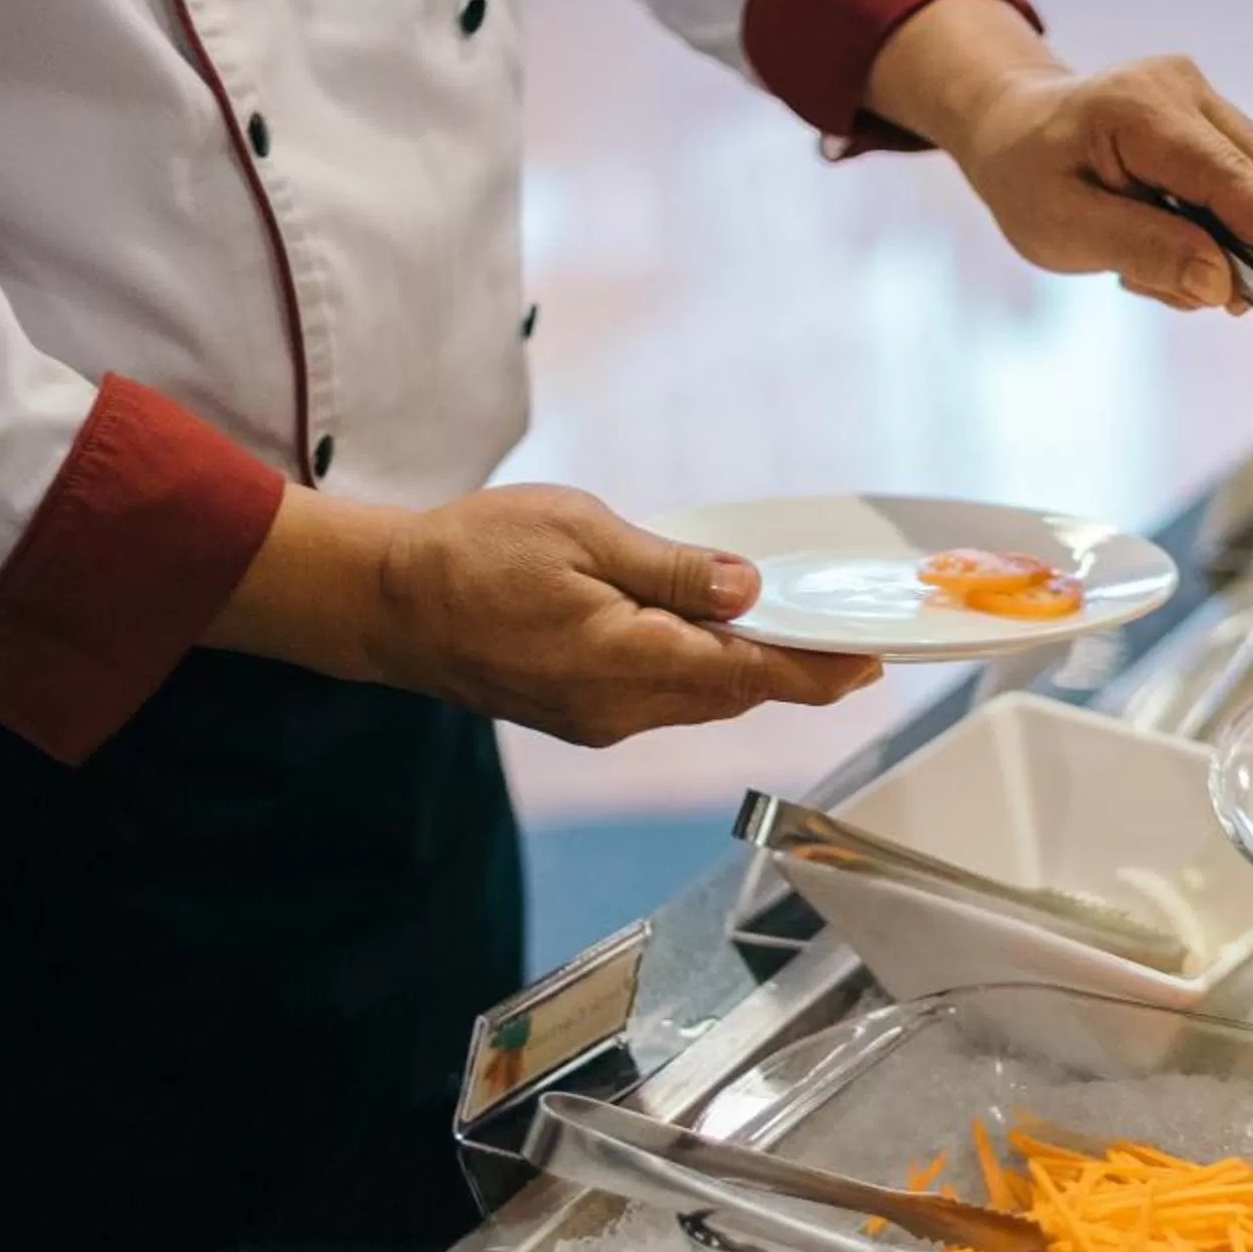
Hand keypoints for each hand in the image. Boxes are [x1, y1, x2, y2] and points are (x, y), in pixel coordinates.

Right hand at [210, 485, 880, 745]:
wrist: (386, 604)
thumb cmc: (472, 554)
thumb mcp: (582, 532)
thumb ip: (672, 570)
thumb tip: (747, 590)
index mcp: (625, 658)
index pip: (746, 673)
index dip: (813, 670)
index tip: (866, 663)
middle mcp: (619, 706)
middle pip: (731, 695)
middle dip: (794, 675)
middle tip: (851, 651)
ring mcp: (598, 719)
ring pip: (698, 701)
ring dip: (748, 675)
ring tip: (798, 644)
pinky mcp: (580, 715)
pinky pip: (661, 700)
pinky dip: (700, 674)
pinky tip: (714, 644)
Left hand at [863, 0, 1252, 311]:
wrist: (1012, 128)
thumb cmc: (1029, 179)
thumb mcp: (1065, 229)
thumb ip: (1145, 251)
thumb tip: (1221, 285)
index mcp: (1139, 107)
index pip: (1227, 176)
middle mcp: (1181, 86)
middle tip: (1219, 304)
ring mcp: (1201, 93)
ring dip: (1233, 242)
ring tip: (1163, 270)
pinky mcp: (1211, 112)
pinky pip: (1244, 179)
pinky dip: (1223, 226)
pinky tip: (1173, 243)